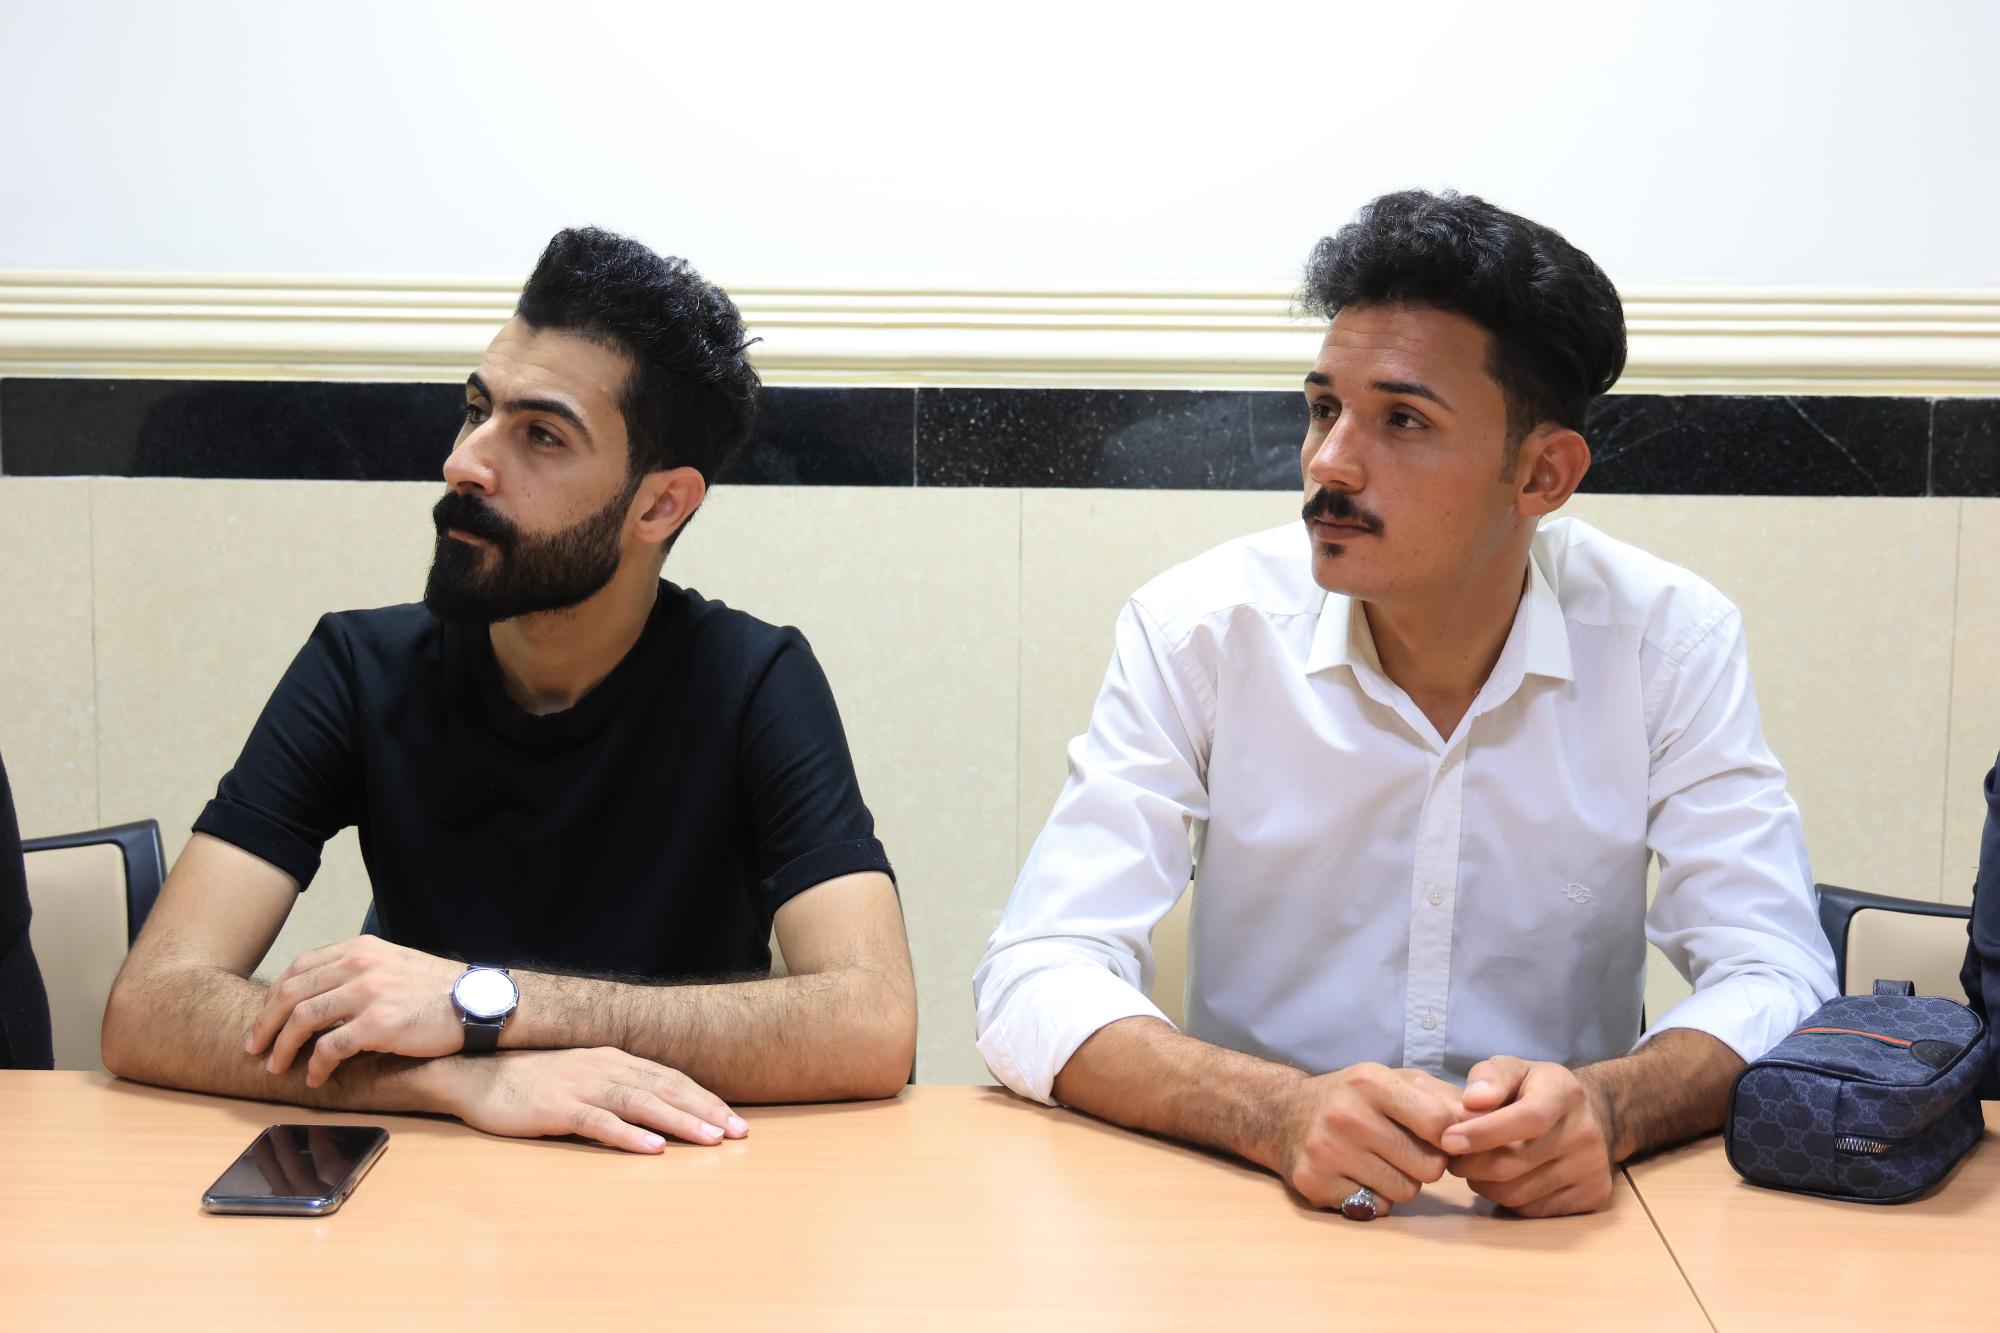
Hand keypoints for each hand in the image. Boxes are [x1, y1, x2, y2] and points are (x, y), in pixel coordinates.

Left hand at [245, 934, 465, 1085]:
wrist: (477, 1003)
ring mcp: (369, 993)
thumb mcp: (393, 965)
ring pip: (303, 1019)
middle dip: (265, 1024)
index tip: (263, 1020)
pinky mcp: (379, 1023)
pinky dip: (315, 1066)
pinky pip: (330, 1048)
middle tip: (255, 1048)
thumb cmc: (437, 990)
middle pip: (291, 993)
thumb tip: (320, 997)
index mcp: (360, 950)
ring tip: (277, 1067)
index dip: (273, 997)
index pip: (299, 968)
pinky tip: (315, 1078)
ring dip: (283, 1047)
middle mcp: (360, 965)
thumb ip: (357, 972)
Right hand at [443, 1048, 749, 1152]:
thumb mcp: (583, 1074)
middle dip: (706, 1110)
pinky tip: (653, 1149)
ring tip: (710, 1140)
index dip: (705, 1098)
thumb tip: (659, 1108)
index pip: (670, 1078)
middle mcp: (604, 1067)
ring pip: (641, 1103)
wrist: (477, 1073)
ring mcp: (581, 1085)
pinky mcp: (557, 1107)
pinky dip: (629, 1135)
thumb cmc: (532, 1079)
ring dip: (679, 1122)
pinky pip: (599, 1122)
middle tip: (738, 1132)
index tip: (734, 1119)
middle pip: (665, 1088)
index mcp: (614, 1059)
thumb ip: (617, 1084)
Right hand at [1277, 1064, 1465, 1216]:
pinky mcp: (1314, 1183)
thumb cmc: (1353, 1097)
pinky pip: (1374, 1208)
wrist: (1283, 1114)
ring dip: (1401, 1183)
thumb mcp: (1395, 1081)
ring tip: (1379, 1161)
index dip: (1449, 1138)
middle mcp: (1346, 1114)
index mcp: (1371, 1082)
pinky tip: (1356, 1175)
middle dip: (1425, 1164)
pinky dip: (1373, 1198)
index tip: (1437, 1137)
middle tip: (1403, 1150)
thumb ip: (1442, 1098)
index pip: (1441, 1125)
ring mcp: (1327, 1151)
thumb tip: (1485, 1120)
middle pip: (1429, 1167)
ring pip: (1405, 1192)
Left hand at [1442, 1056, 1615, 1216]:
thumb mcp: (1514, 1069)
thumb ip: (1490, 1077)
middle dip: (1470, 1163)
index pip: (1528, 1118)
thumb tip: (1471, 1102)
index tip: (1448, 1139)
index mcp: (1564, 1093)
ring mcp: (1592, 1168)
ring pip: (1516, 1193)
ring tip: (1477, 1164)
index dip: (1484, 1132)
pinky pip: (1531, 1210)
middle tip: (1452, 1155)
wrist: (1587, 1115)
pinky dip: (1505, 1199)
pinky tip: (1503, 1179)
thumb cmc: (1536, 1090)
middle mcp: (1584, 1133)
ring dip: (1482, 1183)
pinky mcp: (1592, 1197)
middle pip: (1514, 1163)